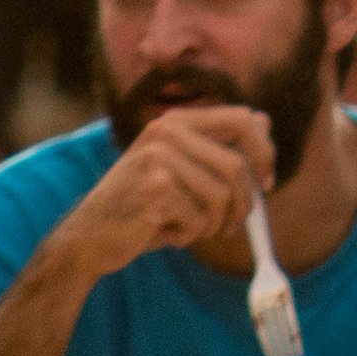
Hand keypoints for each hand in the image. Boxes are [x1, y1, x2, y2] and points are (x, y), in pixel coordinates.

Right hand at [65, 107, 277, 277]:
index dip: (264, 152)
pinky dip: (191, 235)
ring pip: (221, 196)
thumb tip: (264, 121)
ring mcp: (158, 157)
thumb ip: (216, 146)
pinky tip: (169, 233)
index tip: (267, 182)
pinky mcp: (154, 188)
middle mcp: (166, 131)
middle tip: (234, 225)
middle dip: (244, 203)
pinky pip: (199, 218)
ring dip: (214, 224)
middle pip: (237, 165)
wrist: (89, 235)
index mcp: (176, 120)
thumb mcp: (180, 169)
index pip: (244, 119)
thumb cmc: (142, 205)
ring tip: (194, 230)